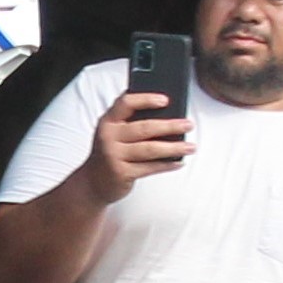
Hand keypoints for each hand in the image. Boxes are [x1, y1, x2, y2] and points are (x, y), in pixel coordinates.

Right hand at [78, 90, 193, 202]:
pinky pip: (149, 168)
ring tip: (191, 147)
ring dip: (173, 147)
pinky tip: (178, 162)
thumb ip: (131, 122)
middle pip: (144, 128)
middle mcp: (108, 137)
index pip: (126, 103)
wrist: (92, 183)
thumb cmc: (111, 153)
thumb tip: (168, 115)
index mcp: (108, 121)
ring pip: (150, 149)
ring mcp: (114, 156)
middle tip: (188, 124)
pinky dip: (166, 165)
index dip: (146, 99)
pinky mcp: (121, 173)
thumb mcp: (114, 133)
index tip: (166, 100)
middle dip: (170, 126)